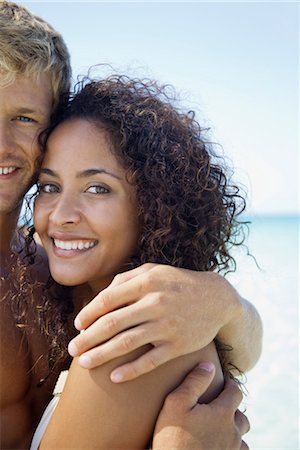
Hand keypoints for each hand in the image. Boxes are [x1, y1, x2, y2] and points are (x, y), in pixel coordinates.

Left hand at [68, 263, 245, 381]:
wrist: (218, 299)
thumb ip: (126, 279)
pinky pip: (149, 361)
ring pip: (126, 343)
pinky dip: (130, 371)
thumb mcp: (155, 271)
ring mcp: (167, 325)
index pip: (108, 299)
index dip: (88, 313)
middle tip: (72, 349)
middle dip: (88, 338)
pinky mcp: (178, 345)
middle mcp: (156, 303)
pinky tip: (114, 377)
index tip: (78, 325)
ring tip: (85, 363)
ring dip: (101, 355)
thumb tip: (100, 297)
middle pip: (112, 323)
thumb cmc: (179, 283)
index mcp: (147, 282)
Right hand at [153, 362, 249, 449]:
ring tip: (217, 427)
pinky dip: (231, 447)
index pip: (236, 391)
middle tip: (218, 406)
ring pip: (241, 437)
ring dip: (233, 430)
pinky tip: (217, 445)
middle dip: (232, 408)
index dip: (230, 384)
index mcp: (223, 413)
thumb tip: (209, 365)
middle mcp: (233, 433)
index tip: (223, 382)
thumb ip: (194, 382)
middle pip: (242, 415)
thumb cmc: (173, 439)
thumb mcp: (176, 404)